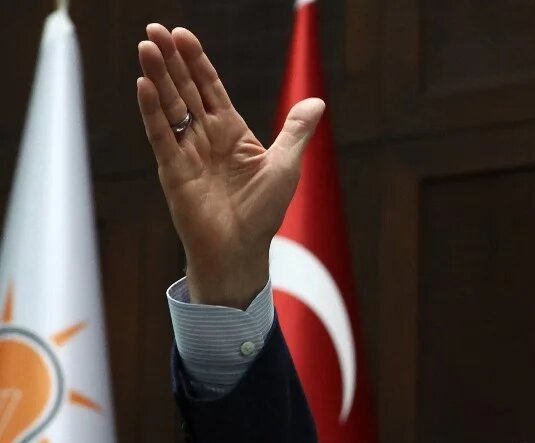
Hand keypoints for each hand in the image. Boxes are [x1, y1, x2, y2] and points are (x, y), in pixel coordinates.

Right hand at [136, 24, 323, 307]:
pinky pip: (161, 135)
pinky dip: (153, 111)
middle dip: (172, 60)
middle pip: (185, 90)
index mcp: (231, 132)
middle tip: (155, 28)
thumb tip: (317, 101)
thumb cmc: (264, 212)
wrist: (242, 250)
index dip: (198, 62)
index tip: (184, 34)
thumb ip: (296, 130)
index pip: (210, 88)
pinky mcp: (173, 170)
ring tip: (146, 46)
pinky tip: (144, 85)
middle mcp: (205, 137)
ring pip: (169, 106)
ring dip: (157, 77)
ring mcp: (187, 152)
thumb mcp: (286, 165)